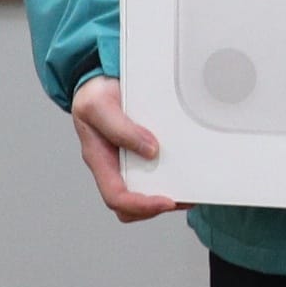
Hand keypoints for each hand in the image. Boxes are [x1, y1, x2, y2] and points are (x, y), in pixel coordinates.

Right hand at [68, 78, 188, 221]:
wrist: (101, 80)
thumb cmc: (94, 95)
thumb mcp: (98, 106)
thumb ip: (120, 129)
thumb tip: (150, 150)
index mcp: (100, 160)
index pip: (116, 197)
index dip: (141, 205)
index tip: (167, 201)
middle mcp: (115, 166)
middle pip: (133, 204)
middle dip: (158, 206)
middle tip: (185, 198)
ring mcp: (130, 161)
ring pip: (147, 191)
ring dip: (169, 194)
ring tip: (192, 188)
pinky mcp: (144, 152)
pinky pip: (158, 172)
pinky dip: (173, 176)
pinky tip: (187, 169)